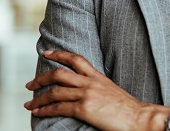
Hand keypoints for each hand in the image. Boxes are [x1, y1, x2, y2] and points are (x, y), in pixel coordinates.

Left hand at [24, 50, 169, 130]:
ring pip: (54, 92)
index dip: (59, 54)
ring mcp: (87, 95)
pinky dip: (44, 109)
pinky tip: (38, 112)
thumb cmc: (129, 109)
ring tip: (29, 103)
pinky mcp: (84, 109)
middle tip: (30, 84)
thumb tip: (87, 93)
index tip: (47, 53)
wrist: (140, 117)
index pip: (76, 59)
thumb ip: (98, 88)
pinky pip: (58, 107)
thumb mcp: (112, 91)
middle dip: (41, 78)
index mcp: (98, 77)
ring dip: (38, 98)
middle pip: (59, 74)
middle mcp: (91, 83)